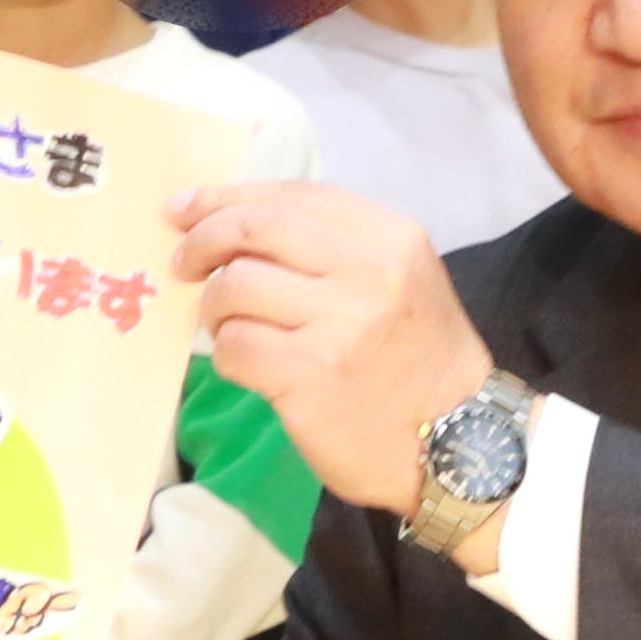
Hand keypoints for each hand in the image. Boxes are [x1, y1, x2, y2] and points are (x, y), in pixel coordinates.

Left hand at [179, 177, 498, 515]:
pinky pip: (234, 347)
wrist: (458, 443)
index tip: (185, 208)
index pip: (292, 196)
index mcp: (390, 238)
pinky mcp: (310, 377)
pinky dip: (226, 355)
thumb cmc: (418, 361)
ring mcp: (340, 325)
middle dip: (202, 239)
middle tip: (182, 262)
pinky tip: (248, 367)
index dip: (227, 197)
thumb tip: (233, 222)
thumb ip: (334, 246)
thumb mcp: (402, 280)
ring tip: (227, 326)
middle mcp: (369, 272)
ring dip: (214, 307)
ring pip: (234, 287)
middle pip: (255, 228)